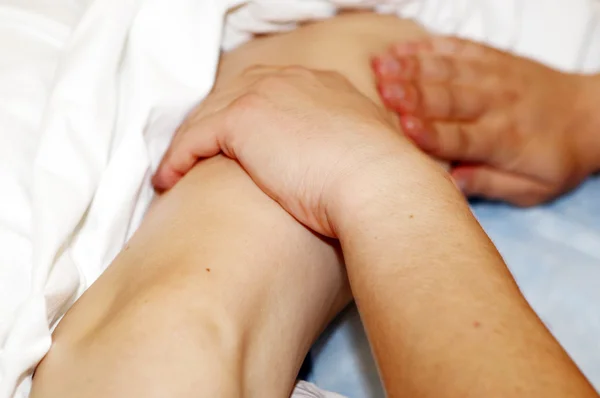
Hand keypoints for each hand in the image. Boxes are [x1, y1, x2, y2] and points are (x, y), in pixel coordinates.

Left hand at [153, 66, 432, 236]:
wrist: (376, 182)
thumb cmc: (377, 180)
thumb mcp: (366, 149)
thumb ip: (346, 144)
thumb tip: (343, 163)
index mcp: (321, 84)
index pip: (268, 91)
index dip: (246, 115)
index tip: (233, 140)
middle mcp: (290, 80)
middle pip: (233, 96)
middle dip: (212, 123)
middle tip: (196, 152)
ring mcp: (264, 94)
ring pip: (210, 114)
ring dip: (190, 142)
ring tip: (175, 169)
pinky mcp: (242, 119)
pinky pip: (196, 136)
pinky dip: (179, 157)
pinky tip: (170, 178)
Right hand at [372, 36, 599, 205]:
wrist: (591, 115)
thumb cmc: (556, 158)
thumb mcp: (533, 189)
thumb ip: (490, 185)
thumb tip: (449, 183)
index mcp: (507, 140)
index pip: (464, 137)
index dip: (433, 133)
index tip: (405, 127)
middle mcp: (500, 104)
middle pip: (451, 98)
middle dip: (414, 92)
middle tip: (382, 89)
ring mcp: (496, 76)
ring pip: (450, 69)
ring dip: (413, 66)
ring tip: (380, 65)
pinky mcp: (494, 58)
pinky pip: (459, 48)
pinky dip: (429, 47)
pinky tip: (402, 47)